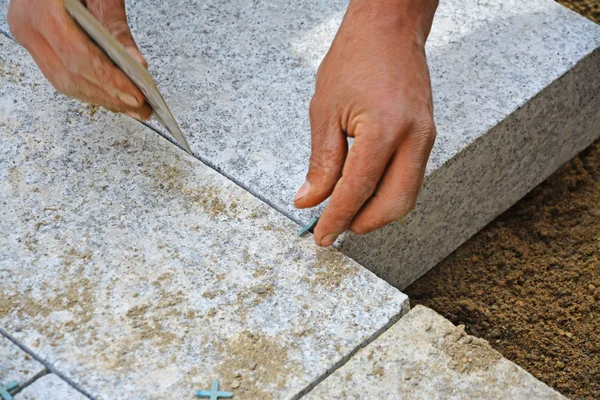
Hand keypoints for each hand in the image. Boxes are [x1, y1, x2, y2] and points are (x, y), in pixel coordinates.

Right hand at [8, 0, 151, 118]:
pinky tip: (113, 96)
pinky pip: (62, 75)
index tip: (135, 96)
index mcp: (42, 7)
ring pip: (64, 82)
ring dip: (101, 98)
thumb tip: (138, 65)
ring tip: (132, 108)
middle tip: (140, 108)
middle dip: (109, 96)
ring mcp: (28, 37)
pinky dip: (91, 88)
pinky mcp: (36, 45)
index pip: (77, 56)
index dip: (108, 81)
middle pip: (70, 76)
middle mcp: (28, 25)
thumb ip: (117, 28)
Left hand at [294, 0, 437, 245]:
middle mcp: (414, 138)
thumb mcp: (325, 110)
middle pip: (394, 204)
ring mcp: (426, 137)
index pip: (358, 189)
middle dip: (364, 223)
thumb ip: (321, 162)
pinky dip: (387, 192)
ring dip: (377, 211)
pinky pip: (410, 178)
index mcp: (385, 129)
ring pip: (407, 195)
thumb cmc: (355, 58)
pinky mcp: (427, 136)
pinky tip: (364, 190)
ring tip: (346, 211)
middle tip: (335, 227)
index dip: (337, 217)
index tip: (322, 236)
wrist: (389, 28)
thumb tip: (309, 200)